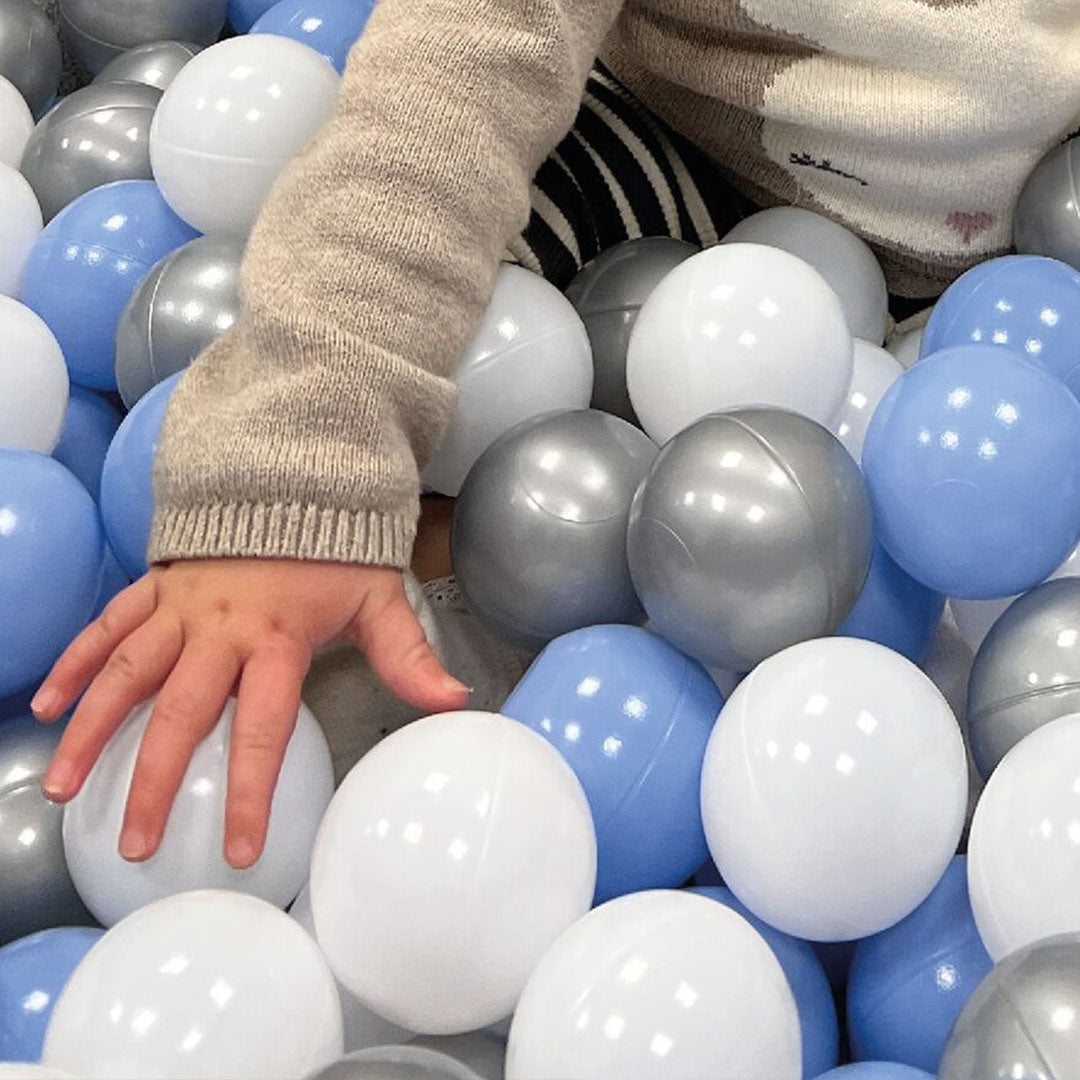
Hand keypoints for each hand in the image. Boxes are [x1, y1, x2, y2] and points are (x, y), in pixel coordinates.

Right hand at [32, 559, 468, 868]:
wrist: (297, 473)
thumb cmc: (340, 547)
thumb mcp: (381, 599)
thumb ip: (409, 656)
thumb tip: (457, 703)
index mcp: (277, 639)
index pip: (260, 728)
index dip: (248, 790)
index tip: (237, 849)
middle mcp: (219, 628)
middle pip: (178, 713)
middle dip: (152, 781)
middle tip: (134, 844)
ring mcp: (180, 606)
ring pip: (125, 672)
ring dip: (90, 729)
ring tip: (61, 787)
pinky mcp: (157, 585)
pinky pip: (107, 625)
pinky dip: (74, 661)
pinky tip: (44, 702)